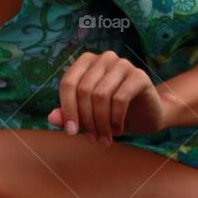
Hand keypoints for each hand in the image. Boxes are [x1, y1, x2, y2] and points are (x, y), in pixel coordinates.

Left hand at [47, 51, 165, 145]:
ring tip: (105, 137)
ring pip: (101, 96)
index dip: (67, 109)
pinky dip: (116, 120)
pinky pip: (120, 100)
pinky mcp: (139, 76)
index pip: (68, 83)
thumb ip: (68, 114)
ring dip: (101, 123)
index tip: (71, 132)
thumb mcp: (88, 115)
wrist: (146, 116)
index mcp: (87, 62)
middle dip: (86, 120)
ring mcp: (123, 64)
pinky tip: (118, 130)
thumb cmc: (112, 113)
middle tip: (93, 138)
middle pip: (84, 90)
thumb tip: (51, 118)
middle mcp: (105, 58)